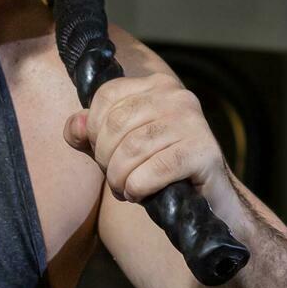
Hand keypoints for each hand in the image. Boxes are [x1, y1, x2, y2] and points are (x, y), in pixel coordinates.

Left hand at [65, 41, 226, 206]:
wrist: (211, 200)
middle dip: (106, 158)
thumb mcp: (120, 148)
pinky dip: (138, 187)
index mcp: (157, 86)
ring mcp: (193, 123)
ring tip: (125, 189)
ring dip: (120, 178)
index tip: (102, 153)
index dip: (93, 129)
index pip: (106, 95)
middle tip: (115, 178)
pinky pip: (154, 169)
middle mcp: (177, 97)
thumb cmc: (162, 171)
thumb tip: (75, 126)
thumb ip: (92, 135)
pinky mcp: (203, 152)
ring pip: (132, 148)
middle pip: (116, 124)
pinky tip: (141, 195)